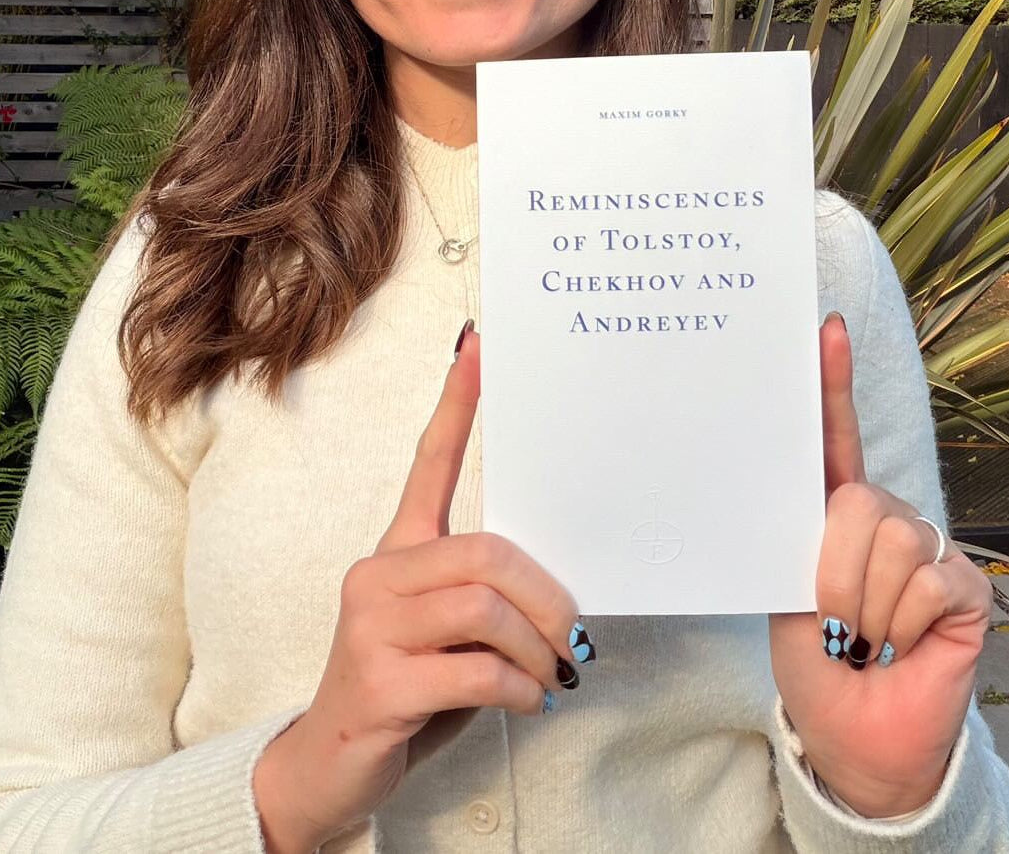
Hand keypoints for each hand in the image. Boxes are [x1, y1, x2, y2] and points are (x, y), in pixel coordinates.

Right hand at [253, 328, 581, 853]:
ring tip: (550, 677)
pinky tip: (524, 701)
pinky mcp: (378, 681)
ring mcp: (371, 625)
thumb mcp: (449, 633)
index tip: (478, 348)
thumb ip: (485, 597)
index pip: (427, 462)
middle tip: (572, 638)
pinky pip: (476, 668)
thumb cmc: (409, 689)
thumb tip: (563, 590)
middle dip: (546, 597)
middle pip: (486, 551)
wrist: (330, 765)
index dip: (457, 404)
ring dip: (535, 649)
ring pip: (485, 607)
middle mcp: (378, 573)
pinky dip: (517, 687)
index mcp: (398, 551)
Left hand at [768, 311, 992, 818]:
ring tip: (865, 640)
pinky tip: (904, 646)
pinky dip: (904, 625)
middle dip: (833, 574)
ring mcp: (928, 548)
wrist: (854, 739)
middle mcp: (883, 518)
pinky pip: (928, 581)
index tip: (823, 328)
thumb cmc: (815, 666)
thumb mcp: (787, 596)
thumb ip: (798, 540)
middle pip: (856, 503)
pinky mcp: (963, 585)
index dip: (830, 383)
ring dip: (866, 609)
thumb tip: (798, 489)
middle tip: (832, 625)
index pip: (834, 436)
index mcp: (833, 512)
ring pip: (891, 544)